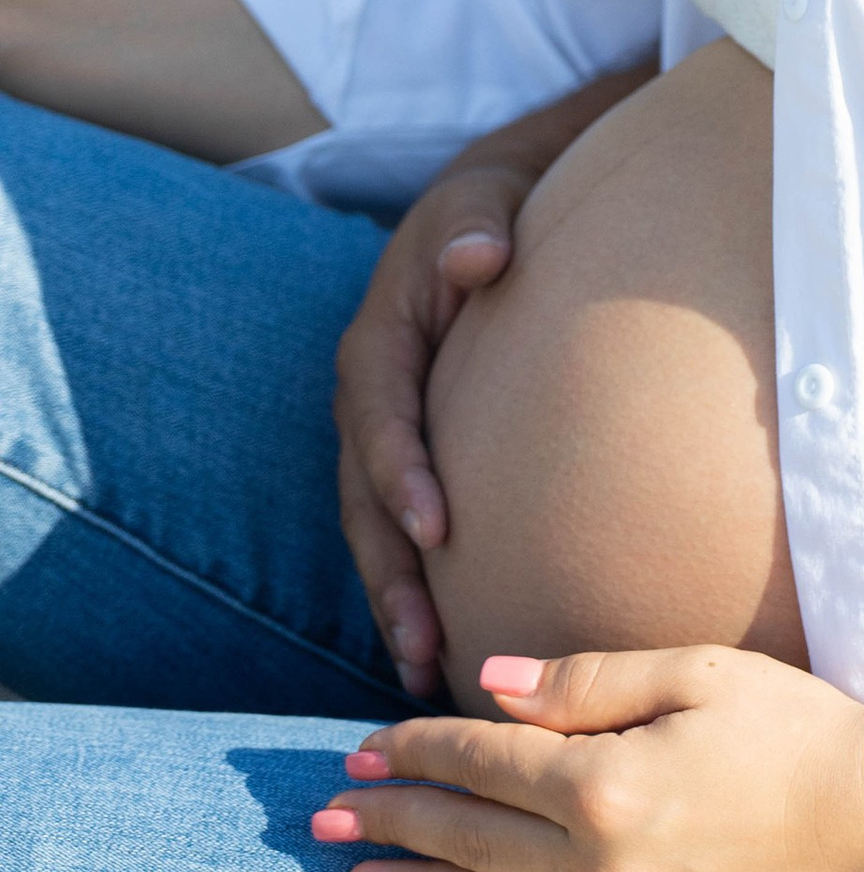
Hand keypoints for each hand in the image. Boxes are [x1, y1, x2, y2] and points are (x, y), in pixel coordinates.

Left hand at [311, 614, 863, 871]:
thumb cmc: (801, 730)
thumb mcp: (699, 674)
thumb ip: (588, 682)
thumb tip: (490, 683)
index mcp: (605, 785)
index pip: (484, 763)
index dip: (420, 750)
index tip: (364, 747)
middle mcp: (600, 866)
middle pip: (470, 840)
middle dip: (393, 825)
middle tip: (325, 823)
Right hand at [334, 158, 533, 695]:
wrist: (488, 218)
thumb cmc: (492, 212)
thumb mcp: (484, 199)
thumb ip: (477, 224)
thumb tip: (480, 255)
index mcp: (379, 346)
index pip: (381, 418)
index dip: (401, 475)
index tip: (436, 530)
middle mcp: (368, 401)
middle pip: (364, 499)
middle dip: (389, 574)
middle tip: (423, 642)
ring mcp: (382, 439)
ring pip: (375, 532)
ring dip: (395, 602)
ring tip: (424, 672)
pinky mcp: (409, 463)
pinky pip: (401, 533)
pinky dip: (415, 589)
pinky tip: (443, 652)